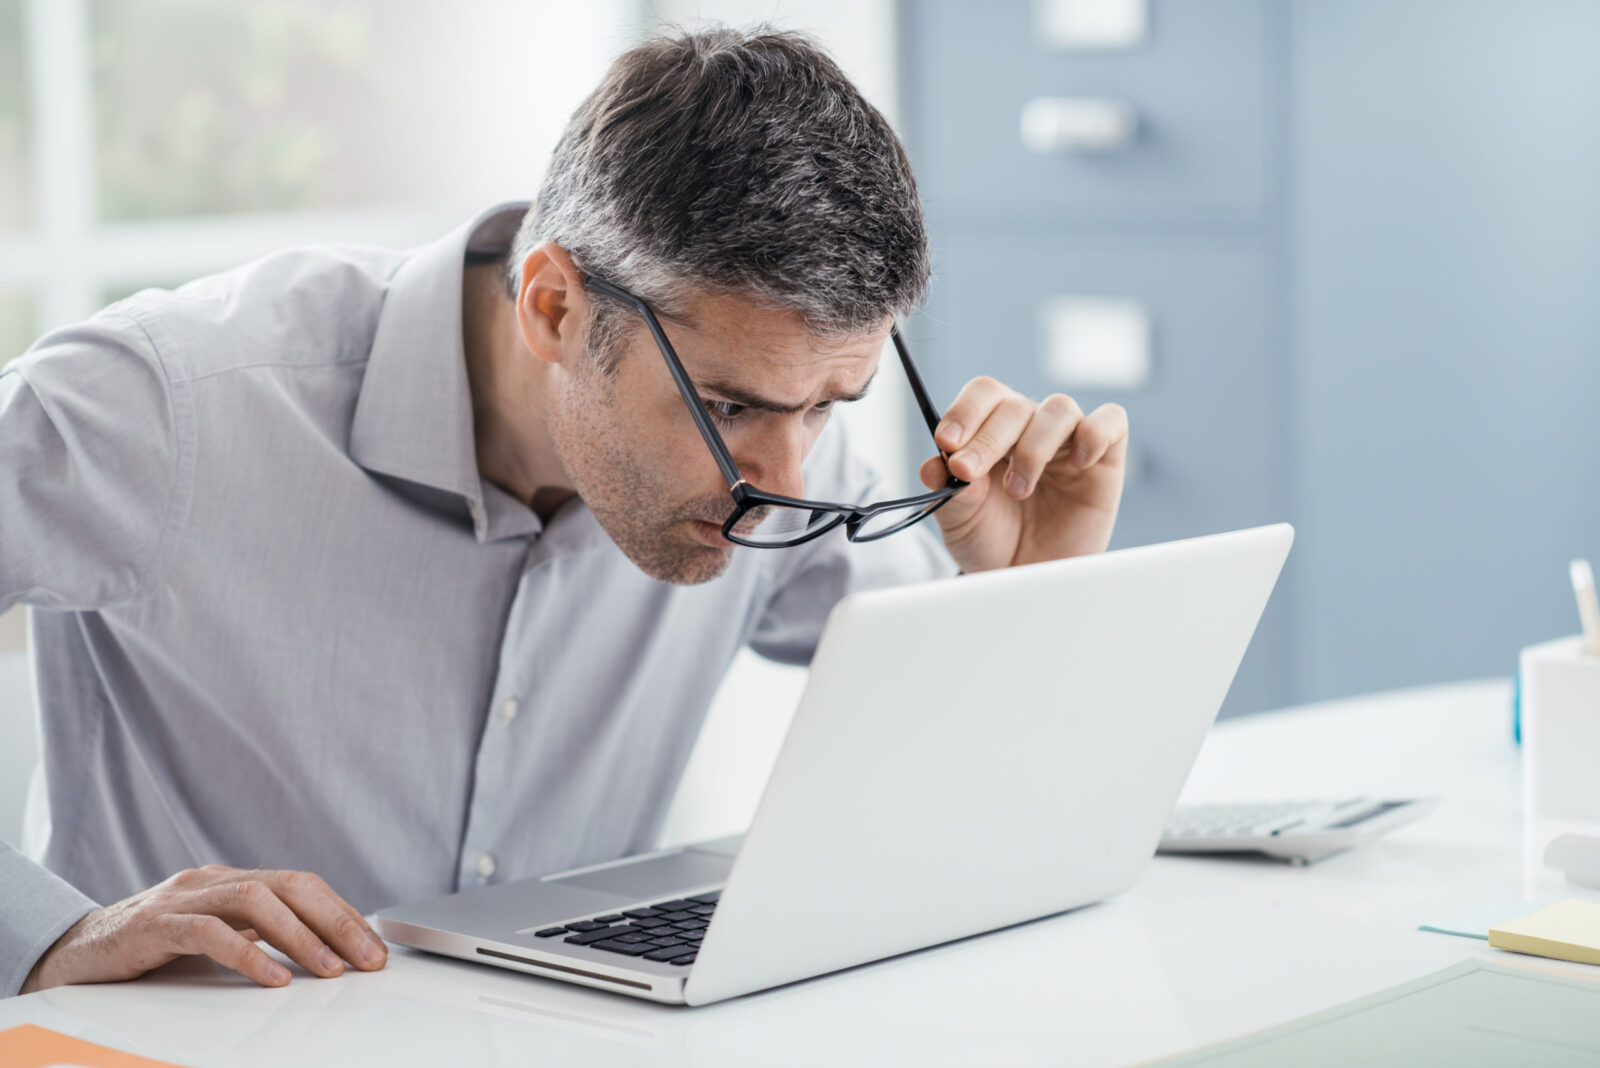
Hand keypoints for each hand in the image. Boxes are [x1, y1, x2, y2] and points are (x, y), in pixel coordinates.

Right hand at [19, 865, 386, 992]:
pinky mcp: (153, 925)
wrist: (75, 952)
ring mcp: (182, 897)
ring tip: (329, 971)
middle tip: (368, 958)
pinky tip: (273, 979)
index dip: (343, 913)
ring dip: (301, 937)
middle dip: (337, 921)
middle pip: (290, 885)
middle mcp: (212, 880)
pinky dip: (246, 954)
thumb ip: (259, 936)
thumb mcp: (215, 937)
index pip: (302, 886)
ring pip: (255, 901)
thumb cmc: (151, 948)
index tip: (374, 946)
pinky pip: (208, 932)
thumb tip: (325, 952)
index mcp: (232, 880)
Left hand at [918, 376, 1127, 572]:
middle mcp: (1030, 427)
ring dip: (1033, 446)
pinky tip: (1078, 463)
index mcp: (991, 429)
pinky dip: (1095, 433)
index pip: (983, 395)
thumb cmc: (991, 540)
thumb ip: (948, 493)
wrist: (1024, 577)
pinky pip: (1111, 422)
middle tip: (968, 472)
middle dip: (987, 439)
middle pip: (1014, 405)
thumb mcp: (959, 521)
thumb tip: (934, 465)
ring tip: (1017, 489)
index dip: (964, 411)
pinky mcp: (1105, 459)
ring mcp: (1068, 441)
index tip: (947, 443)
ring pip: (1059, 408)